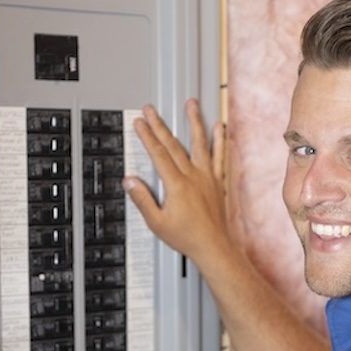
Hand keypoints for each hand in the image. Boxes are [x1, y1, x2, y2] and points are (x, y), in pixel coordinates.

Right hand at [123, 99, 229, 271]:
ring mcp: (207, 177)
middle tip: (151, 110)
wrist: (213, 246)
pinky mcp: (217, 182)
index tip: (139, 123)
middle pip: (173, 144)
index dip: (147, 136)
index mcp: (176, 185)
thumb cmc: (187, 237)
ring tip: (191, 105)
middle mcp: (193, 177)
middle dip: (160, 125)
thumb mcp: (157, 223)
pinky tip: (219, 128)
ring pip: (199, 143)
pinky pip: (219, 157)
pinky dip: (219, 141)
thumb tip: (130, 181)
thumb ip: (142, 200)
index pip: (158, 154)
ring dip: (194, 122)